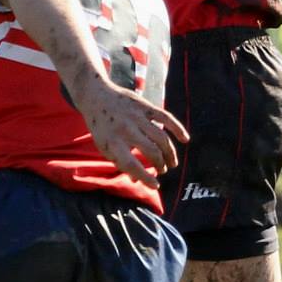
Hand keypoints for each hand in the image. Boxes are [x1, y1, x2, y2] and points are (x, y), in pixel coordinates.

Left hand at [66, 75, 188, 188]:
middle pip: (151, 151)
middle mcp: (124, 129)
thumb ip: (120, 162)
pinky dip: (178, 129)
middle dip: (160, 165)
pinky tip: (185, 139)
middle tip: (162, 170)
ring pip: (161, 138)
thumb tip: (137, 180)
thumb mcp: (104, 146)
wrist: (96, 96)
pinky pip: (166, 118)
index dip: (145, 177)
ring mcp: (136, 116)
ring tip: (171, 163)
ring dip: (170, 153)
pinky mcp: (145, 106)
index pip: (131, 165)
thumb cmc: (102, 127)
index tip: (156, 185)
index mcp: (111, 142)